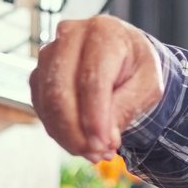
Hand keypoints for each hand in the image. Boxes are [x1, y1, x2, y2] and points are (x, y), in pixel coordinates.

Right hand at [30, 16, 164, 157]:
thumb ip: (126, 108)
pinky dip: (59, 131)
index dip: (95, 117)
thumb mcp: (148, 87)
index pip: (92, 79)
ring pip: (47, 102)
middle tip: (97, 155)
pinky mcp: (39, 74)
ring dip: (67, 135)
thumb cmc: (137, 68)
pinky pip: (41, 108)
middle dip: (76, 131)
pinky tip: (80, 141)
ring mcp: (49, 54)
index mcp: (103, 32)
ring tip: (94, 152)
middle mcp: (70, 36)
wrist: (123, 57)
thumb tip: (104, 139)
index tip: (103, 146)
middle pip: (60, 90)